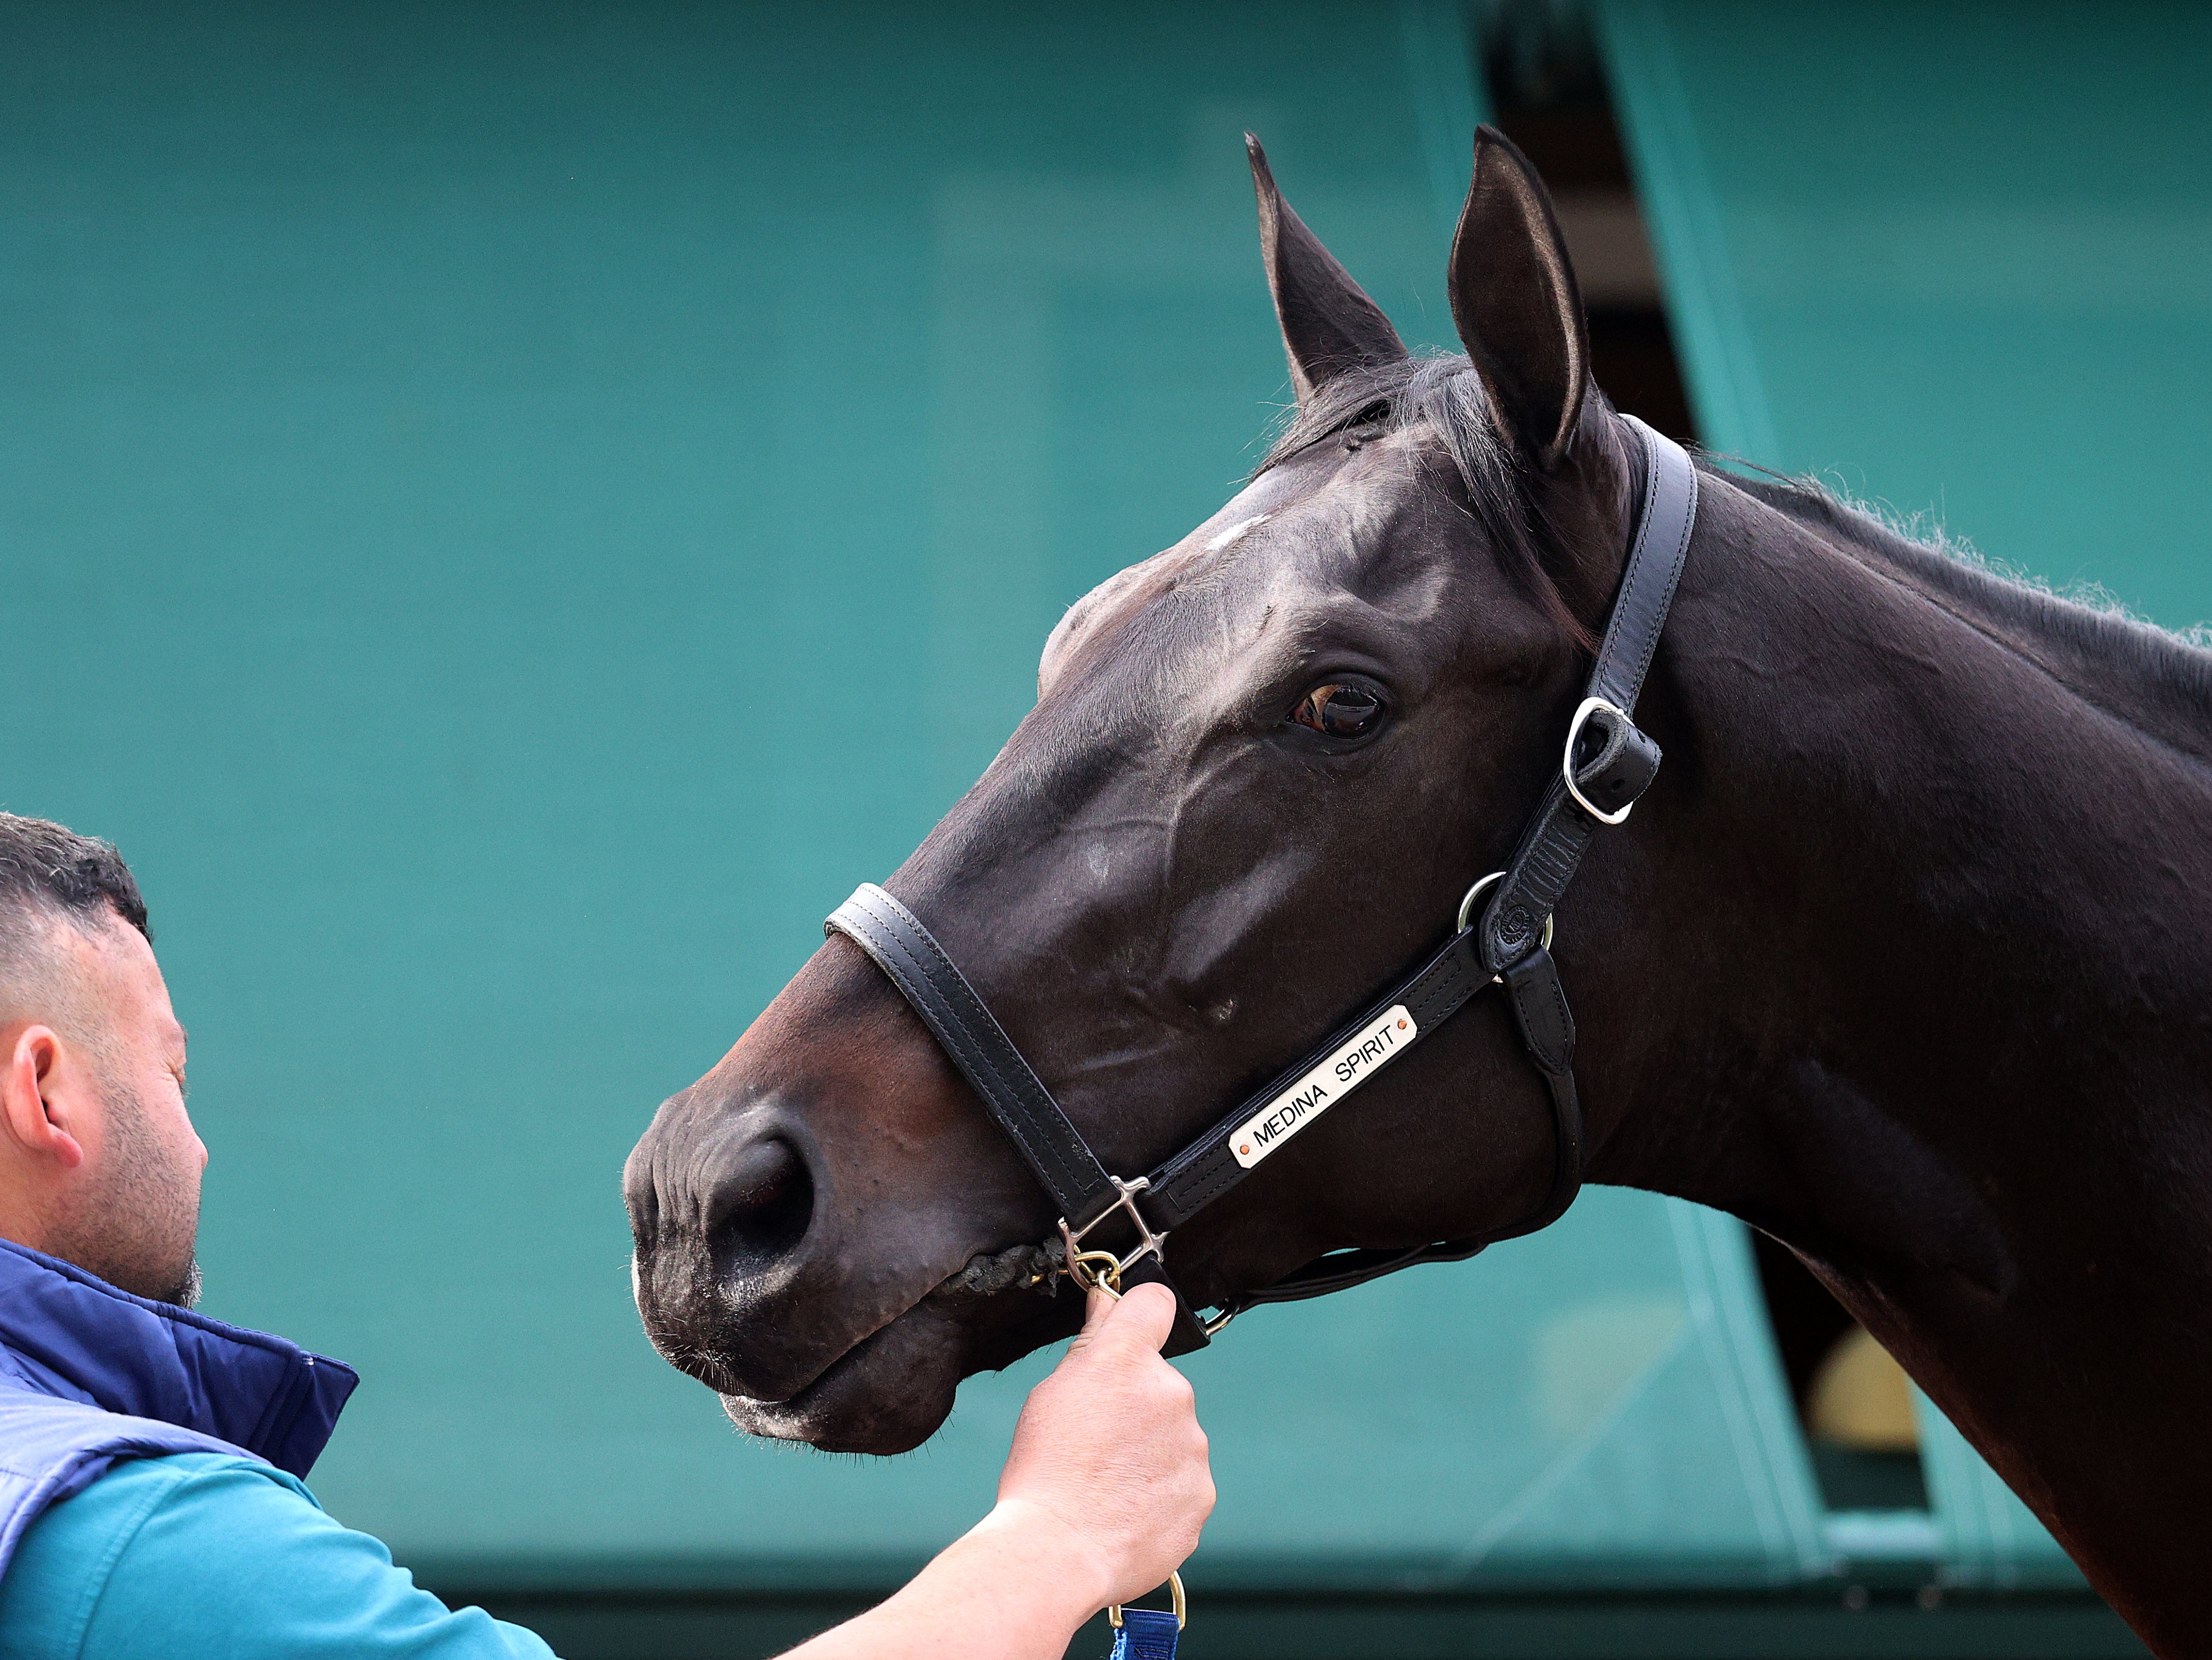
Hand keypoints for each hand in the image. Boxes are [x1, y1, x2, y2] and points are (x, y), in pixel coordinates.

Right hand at [983, 1282, 1214, 1611]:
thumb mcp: (1052, 1394)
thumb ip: (1092, 1343)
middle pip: (1159, 1383)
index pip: (1154, 1302)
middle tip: (1097, 1443)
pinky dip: (1160, 1494)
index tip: (1128, 1331)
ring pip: (1173, 1436)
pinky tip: (1125, 1512)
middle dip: (1136, 1405)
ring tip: (1107, 1486)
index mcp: (1127, 1360)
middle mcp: (1171, 1393)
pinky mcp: (1202, 1494)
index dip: (1140, 1313)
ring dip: (1149, 1452)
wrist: (1059, 1552)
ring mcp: (1192, 1447)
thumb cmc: (1044, 1471)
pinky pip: (1182, 1483)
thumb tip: (1108, 1301)